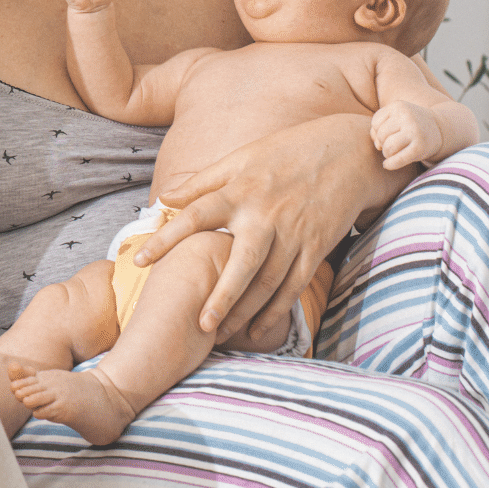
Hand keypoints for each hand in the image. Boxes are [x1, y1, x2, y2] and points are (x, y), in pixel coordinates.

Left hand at [134, 113, 406, 340]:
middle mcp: (265, 215)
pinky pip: (294, 285)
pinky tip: (259, 330)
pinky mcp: (316, 247)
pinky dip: (277, 310)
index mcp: (240, 189)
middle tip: (200, 326)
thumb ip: (202, 180)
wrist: (349, 152)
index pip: (195, 215)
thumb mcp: (242, 157)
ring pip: (268, 282)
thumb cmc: (286, 152)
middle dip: (221, 296)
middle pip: (241, 263)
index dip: (165, 238)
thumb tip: (164, 197)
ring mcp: (294, 233)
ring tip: (221, 335)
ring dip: (246, 312)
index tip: (139, 262)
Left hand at [371, 101, 441, 170]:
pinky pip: (399, 159)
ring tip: (392, 153)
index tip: (386, 136)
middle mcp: (407, 116)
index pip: (375, 123)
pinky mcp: (420, 146)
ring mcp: (415, 131)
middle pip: (381, 135)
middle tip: (391, 146)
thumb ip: (378, 128)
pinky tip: (388, 165)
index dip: (377, 132)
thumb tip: (377, 145)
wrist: (440, 128)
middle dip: (382, 144)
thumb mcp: (395, 117)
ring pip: (388, 147)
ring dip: (387, 153)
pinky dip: (390, 164)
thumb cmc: (410, 124)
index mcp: (398, 106)